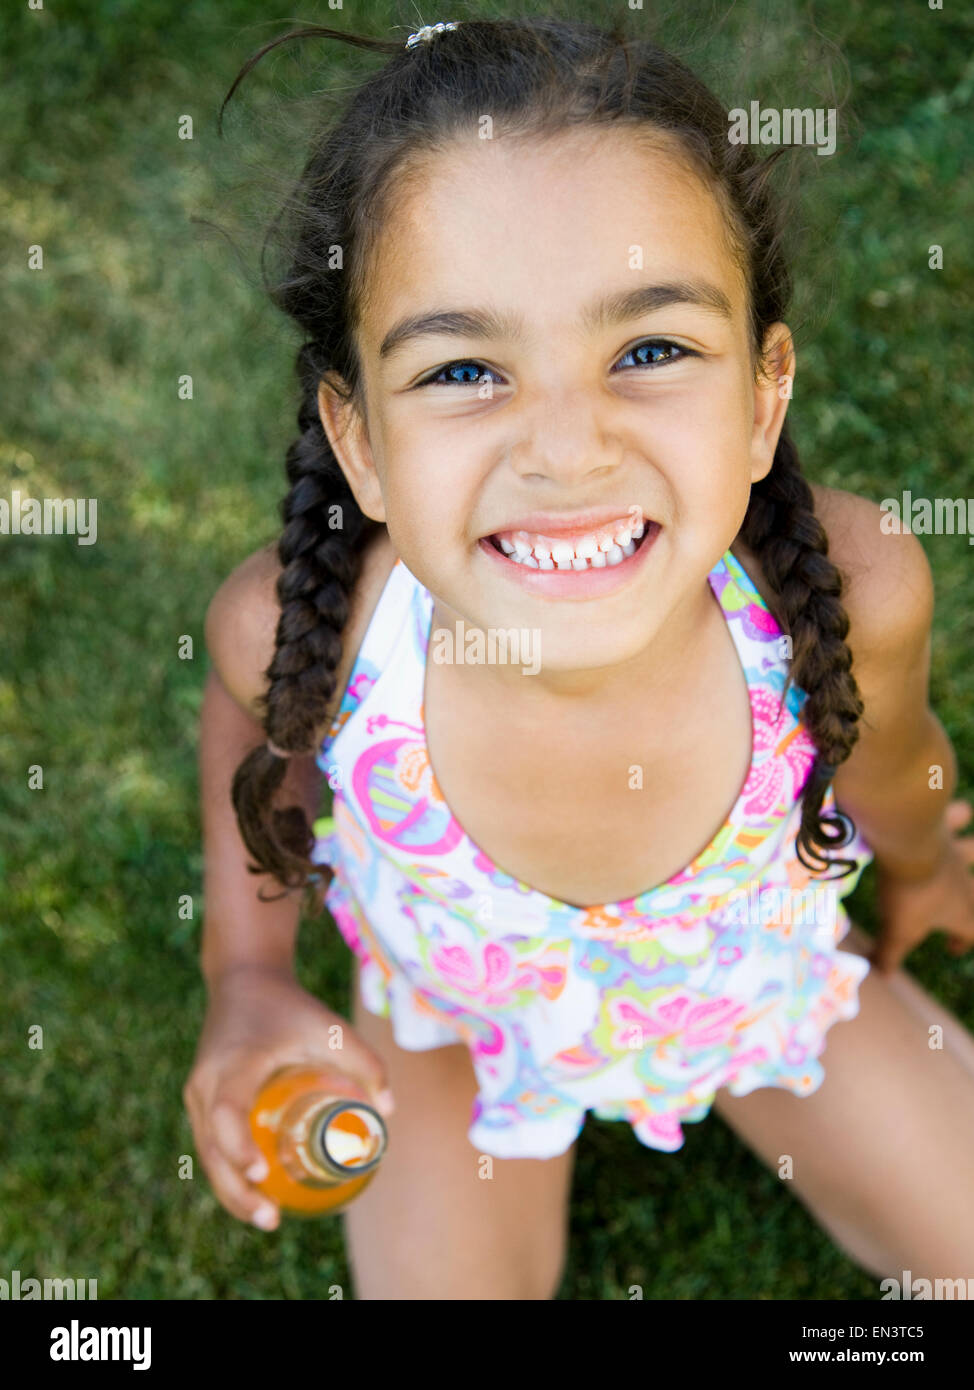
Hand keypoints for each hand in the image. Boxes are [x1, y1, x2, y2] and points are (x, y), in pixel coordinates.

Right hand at [182, 965, 392, 1229]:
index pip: (227, 1111)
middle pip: (211, 1147)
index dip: (239, 1145)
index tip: (262, 1174)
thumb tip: (389, 1111)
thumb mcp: (329, 1026)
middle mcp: (207, 1081)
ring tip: (267, 1218)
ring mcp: (198, 1093)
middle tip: (271, 1218)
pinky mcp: (201, 1101)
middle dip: (236, 1189)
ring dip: (230, 1190)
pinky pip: (209, 1144)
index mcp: (235, 1061)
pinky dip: (227, 1173)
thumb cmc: (290, 1007)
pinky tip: (255, 1195)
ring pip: (206, 1152)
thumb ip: (363, 1061)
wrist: (244, 980)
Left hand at [871, 800, 973, 973]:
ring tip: (971, 852)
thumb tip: (882, 976)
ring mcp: (957, 853)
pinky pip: (958, 817)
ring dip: (973, 853)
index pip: (972, 934)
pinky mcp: (944, 827)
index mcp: (961, 913)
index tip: (951, 949)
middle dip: (971, 905)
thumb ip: (889, 954)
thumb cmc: (908, 894)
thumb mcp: (897, 931)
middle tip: (960, 911)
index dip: (963, 943)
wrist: (910, 847)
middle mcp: (965, 882)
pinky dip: (959, 815)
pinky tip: (960, 813)